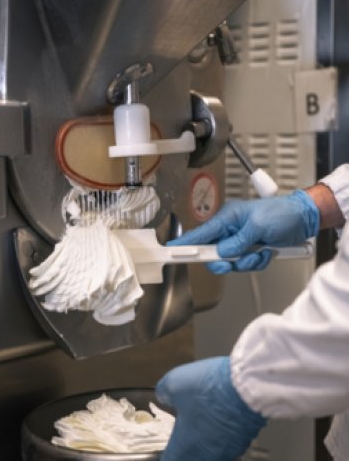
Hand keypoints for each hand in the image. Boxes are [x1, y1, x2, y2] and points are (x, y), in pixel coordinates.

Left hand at [156, 357, 265, 459]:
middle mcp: (209, 454)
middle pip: (194, 460)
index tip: (167, 451)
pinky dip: (221, 437)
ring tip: (200, 431)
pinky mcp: (245, 440)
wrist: (248, 384)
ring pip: (213, 454)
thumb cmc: (208, 387)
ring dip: (205, 445)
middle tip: (183, 441)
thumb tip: (164, 396)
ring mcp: (229, 449)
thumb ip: (164, 394)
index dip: (168, 456)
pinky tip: (218, 423)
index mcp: (186, 446)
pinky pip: (228, 444)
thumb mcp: (173, 383)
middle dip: (187, 452)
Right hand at [168, 190, 318, 273]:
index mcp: (226, 218)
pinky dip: (256, 262)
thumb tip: (222, 253)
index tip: (171, 251)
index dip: (184, 243)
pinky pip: (245, 264)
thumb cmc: (282, 213)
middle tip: (230, 262)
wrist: (305, 218)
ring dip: (246, 262)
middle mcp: (230, 230)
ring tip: (261, 252)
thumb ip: (237, 241)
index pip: (199, 233)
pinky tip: (267, 252)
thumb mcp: (258, 225)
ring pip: (231, 262)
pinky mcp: (251, 250)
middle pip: (213, 253)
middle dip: (225, 260)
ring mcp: (240, 241)